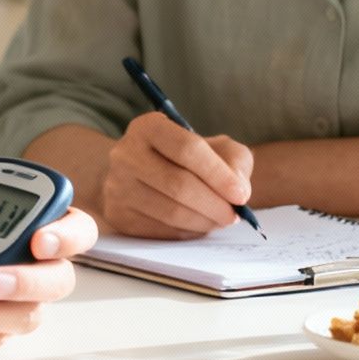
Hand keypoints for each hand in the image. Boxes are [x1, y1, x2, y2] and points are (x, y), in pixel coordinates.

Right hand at [100, 111, 252, 238]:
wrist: (144, 176)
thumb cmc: (188, 161)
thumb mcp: (215, 148)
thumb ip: (234, 160)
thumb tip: (239, 190)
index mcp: (149, 127)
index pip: (187, 148)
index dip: (218, 174)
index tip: (241, 194)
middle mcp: (125, 153)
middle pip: (178, 184)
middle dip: (214, 204)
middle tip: (235, 215)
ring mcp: (117, 186)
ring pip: (170, 211)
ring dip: (204, 221)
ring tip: (220, 220)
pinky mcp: (117, 214)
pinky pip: (160, 231)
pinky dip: (188, 232)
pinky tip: (198, 224)